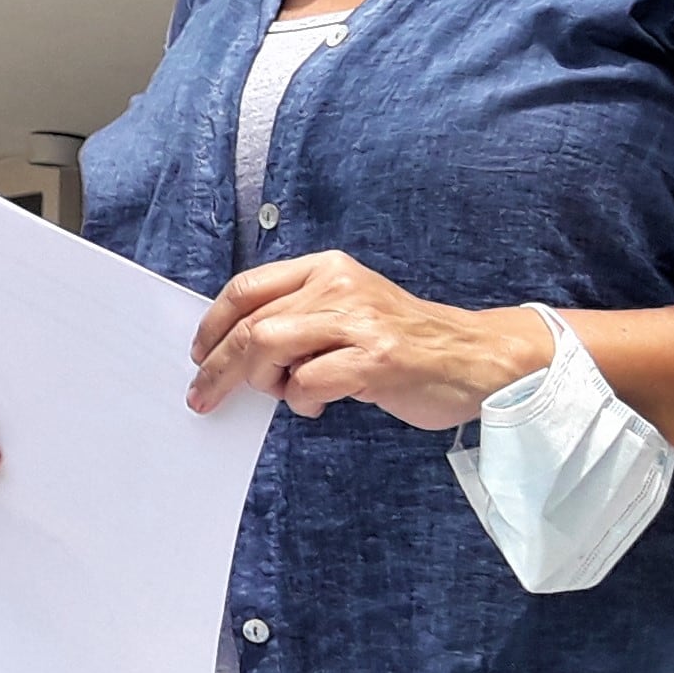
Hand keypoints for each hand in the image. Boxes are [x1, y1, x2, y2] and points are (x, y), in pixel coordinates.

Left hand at [187, 251, 552, 427]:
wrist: (475, 357)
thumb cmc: (406, 342)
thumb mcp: (350, 310)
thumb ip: (301, 317)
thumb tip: (237, 349)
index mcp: (327, 269)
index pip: (247, 288)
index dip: (212, 324)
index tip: (198, 354)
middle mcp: (339, 287)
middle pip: (250, 323)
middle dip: (216, 366)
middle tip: (202, 396)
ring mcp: (358, 322)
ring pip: (268, 347)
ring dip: (259, 382)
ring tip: (284, 394)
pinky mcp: (374, 360)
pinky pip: (307, 382)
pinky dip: (301, 400)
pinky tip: (319, 403)